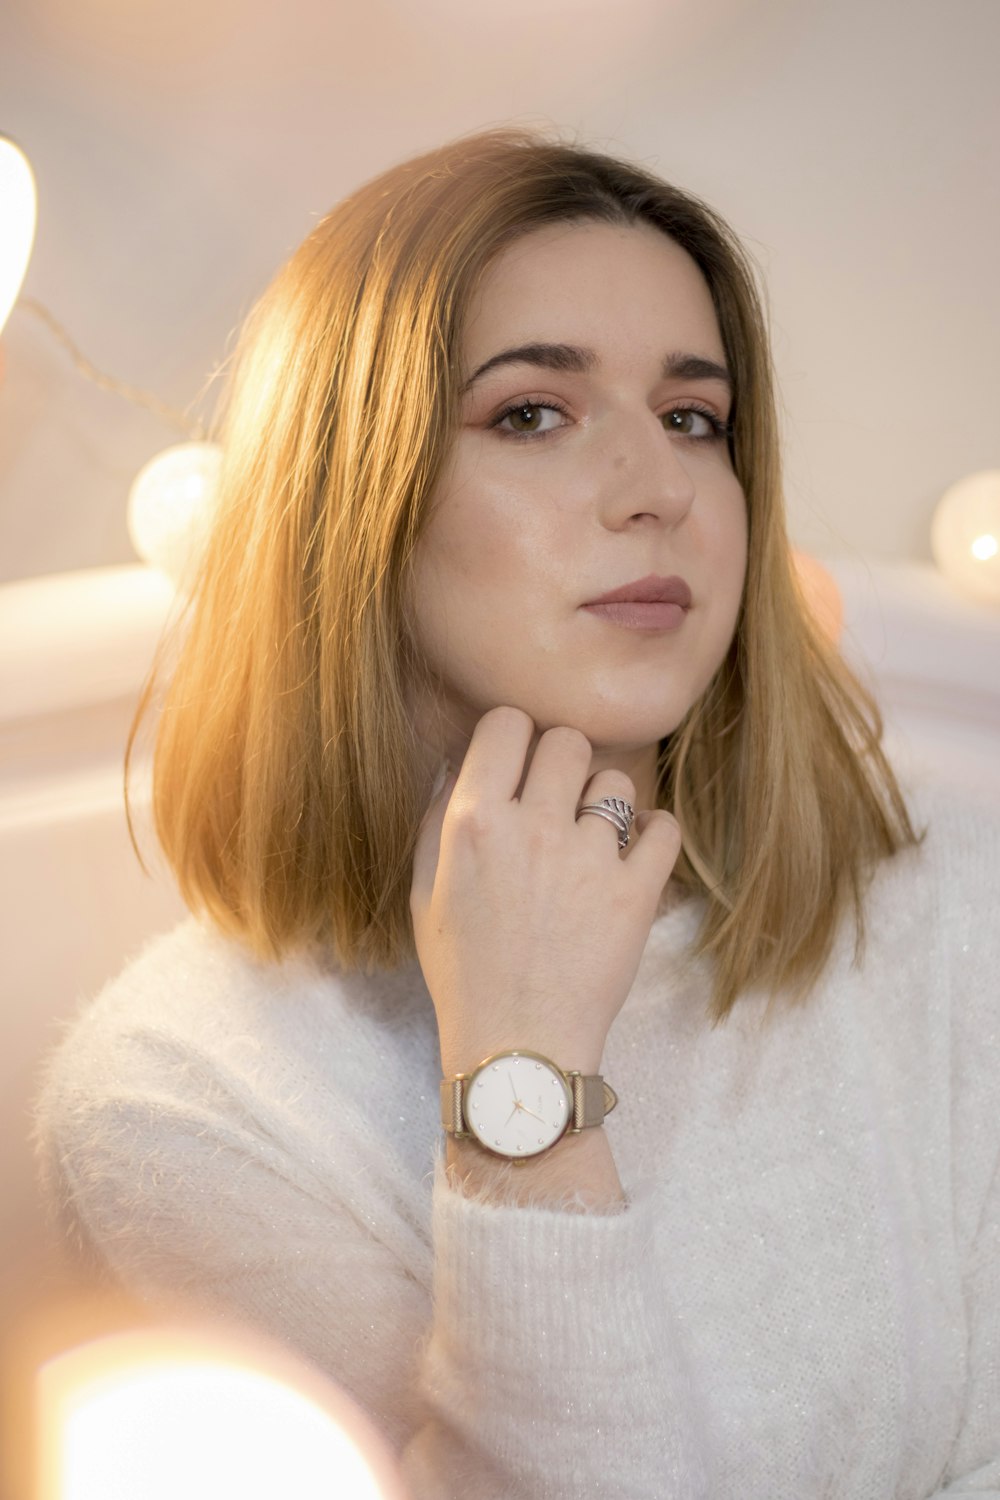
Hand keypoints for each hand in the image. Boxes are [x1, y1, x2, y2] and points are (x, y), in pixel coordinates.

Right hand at [410, 705, 681, 1076]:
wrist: (519, 1048)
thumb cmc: (464, 974)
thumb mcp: (424, 895)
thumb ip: (436, 819)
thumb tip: (459, 762)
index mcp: (473, 823)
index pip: (506, 723)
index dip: (512, 738)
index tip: (516, 764)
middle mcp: (531, 829)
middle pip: (565, 741)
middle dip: (560, 763)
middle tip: (555, 801)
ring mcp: (590, 860)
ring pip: (615, 782)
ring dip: (605, 803)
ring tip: (592, 840)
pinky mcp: (637, 893)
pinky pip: (664, 827)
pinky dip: (654, 833)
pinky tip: (635, 852)